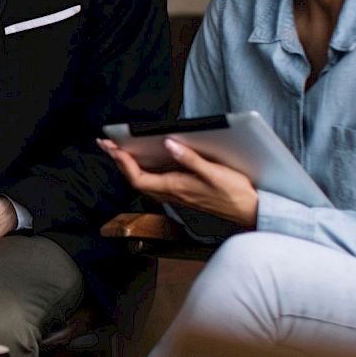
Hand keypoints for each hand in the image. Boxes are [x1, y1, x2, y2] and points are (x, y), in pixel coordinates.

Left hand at [99, 137, 257, 228]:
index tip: (112, 148)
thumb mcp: (213, 173)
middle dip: (119, 161)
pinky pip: (155, 182)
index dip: (123, 163)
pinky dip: (144, 170)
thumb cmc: (234, 193)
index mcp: (176, 188)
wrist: (249, 211)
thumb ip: (190, 159)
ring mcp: (177, 194)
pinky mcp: (183, 192)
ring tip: (118, 150)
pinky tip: (144, 160)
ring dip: (129, 165)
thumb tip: (169, 145)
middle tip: (105, 145)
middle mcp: (172, 193)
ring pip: (144, 181)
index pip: (138, 178)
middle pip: (136, 179)